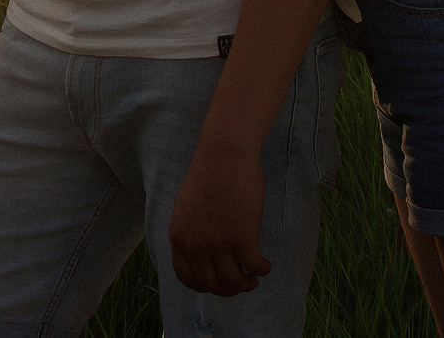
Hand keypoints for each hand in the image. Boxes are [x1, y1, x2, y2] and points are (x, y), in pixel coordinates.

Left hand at [168, 144, 269, 295]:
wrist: (224, 153)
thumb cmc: (209, 172)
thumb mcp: (186, 205)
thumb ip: (190, 229)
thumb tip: (200, 248)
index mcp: (179, 237)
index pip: (186, 277)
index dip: (203, 285)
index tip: (216, 283)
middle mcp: (195, 245)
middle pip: (211, 284)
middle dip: (227, 289)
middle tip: (240, 284)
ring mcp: (218, 244)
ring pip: (233, 281)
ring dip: (246, 284)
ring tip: (254, 278)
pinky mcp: (242, 238)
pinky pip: (254, 266)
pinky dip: (261, 270)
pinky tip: (265, 265)